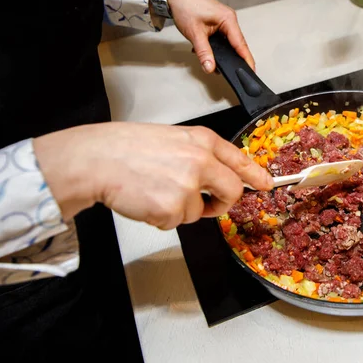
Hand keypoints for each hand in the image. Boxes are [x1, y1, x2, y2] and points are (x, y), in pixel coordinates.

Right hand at [33, 123, 272, 229]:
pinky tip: (146, 199)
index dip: (255, 175)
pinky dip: (162, 217)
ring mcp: (188, 186)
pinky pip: (176, 222)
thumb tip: (217, 175)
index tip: (266, 184)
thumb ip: (199, 155)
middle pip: (232, 192)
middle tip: (208, 205)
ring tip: (155, 191)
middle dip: (222, 204)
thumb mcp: (172, 140)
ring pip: (199, 212)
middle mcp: (201, 161)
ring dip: (181, 209)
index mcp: (202, 141)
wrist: (96, 159)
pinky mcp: (173, 209)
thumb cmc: (127, 147)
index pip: (239, 159)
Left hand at [165, 0, 254, 73]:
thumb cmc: (185, 5)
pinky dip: (216, 48)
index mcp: (228, 19)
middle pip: (237, 44)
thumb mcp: (195, 33)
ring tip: (217, 64)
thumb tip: (210, 67)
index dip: (246, 59)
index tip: (251, 71)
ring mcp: (224, 21)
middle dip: (234, 59)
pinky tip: (209, 53)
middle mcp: (229, 19)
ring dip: (223, 53)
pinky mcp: (217, 23)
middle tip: (235, 72)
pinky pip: (222, 39)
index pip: (241, 44)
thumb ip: (204, 53)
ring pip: (228, 43)